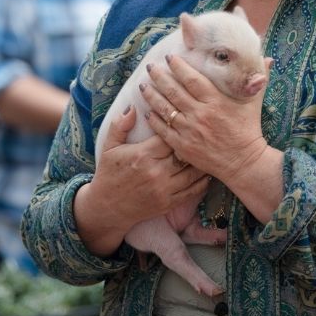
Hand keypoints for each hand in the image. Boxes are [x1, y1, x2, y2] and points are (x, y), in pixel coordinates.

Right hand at [85, 106, 210, 233]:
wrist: (107, 208)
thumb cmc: (109, 174)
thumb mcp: (109, 147)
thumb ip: (120, 125)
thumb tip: (133, 106)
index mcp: (142, 155)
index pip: (170, 135)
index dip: (179, 127)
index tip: (185, 121)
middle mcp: (156, 172)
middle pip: (185, 152)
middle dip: (194, 143)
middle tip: (203, 134)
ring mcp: (164, 189)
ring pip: (193, 172)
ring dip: (202, 161)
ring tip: (209, 150)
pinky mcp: (168, 203)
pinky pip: (193, 191)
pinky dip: (203, 182)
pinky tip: (207, 172)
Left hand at [141, 55, 273, 185]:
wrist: (244, 162)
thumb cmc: (249, 129)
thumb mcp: (253, 102)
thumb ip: (258, 79)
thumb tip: (268, 58)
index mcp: (215, 100)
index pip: (191, 78)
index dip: (178, 66)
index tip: (169, 58)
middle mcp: (200, 114)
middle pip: (173, 91)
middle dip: (159, 76)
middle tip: (150, 67)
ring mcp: (190, 131)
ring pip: (165, 108)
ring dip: (151, 95)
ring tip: (143, 85)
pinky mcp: (183, 146)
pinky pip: (163, 130)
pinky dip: (154, 119)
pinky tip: (147, 110)